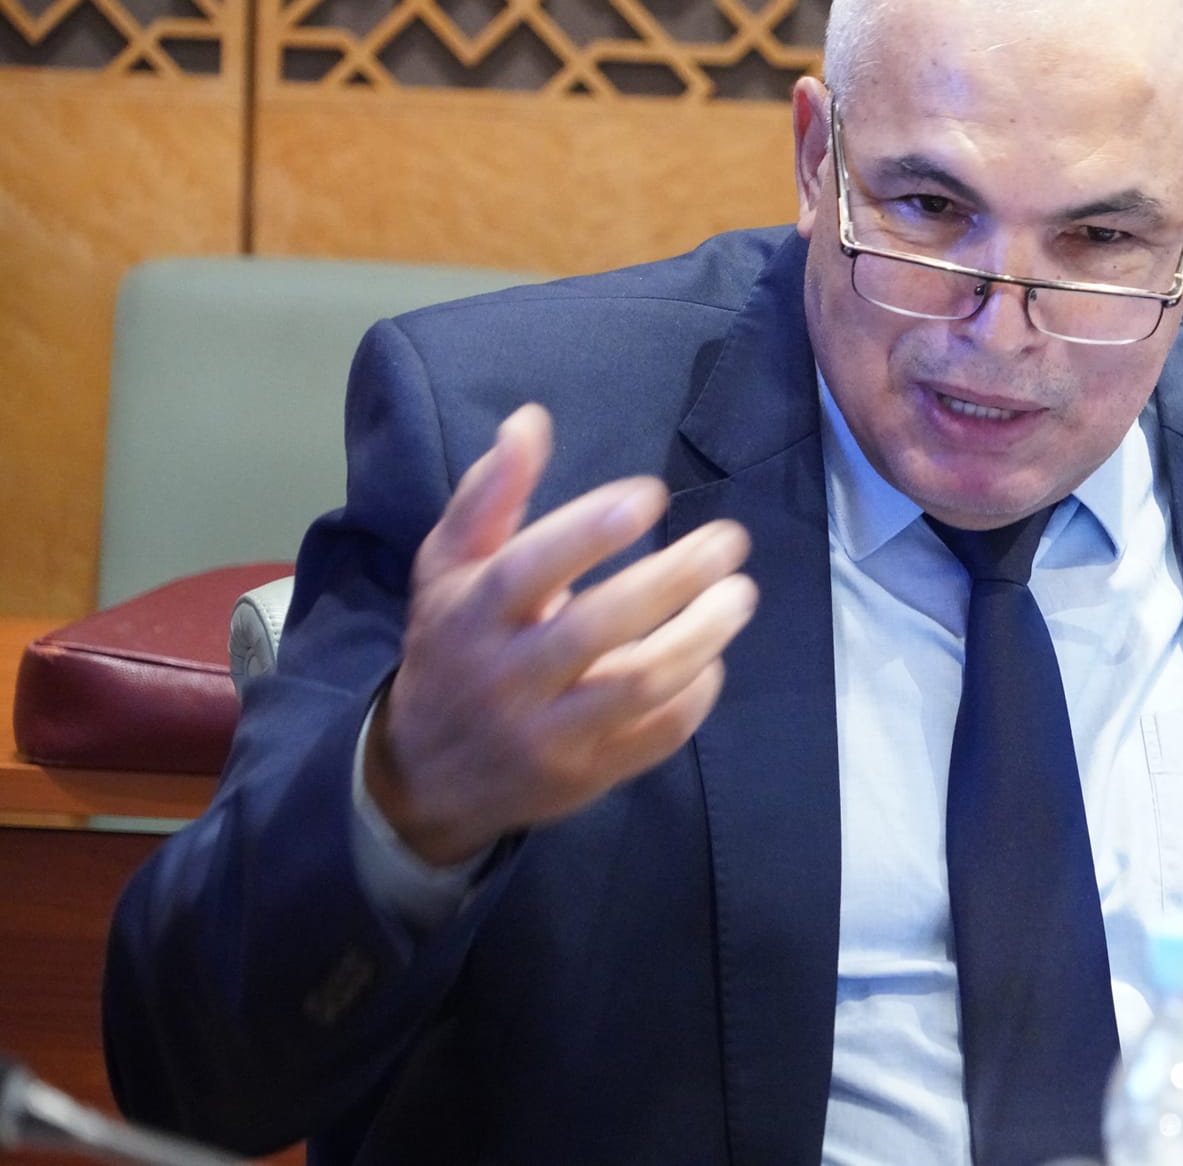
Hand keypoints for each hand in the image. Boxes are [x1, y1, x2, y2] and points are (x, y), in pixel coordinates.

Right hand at [365, 404, 757, 864]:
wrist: (427, 774)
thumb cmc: (453, 646)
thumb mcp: (449, 569)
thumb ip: (489, 496)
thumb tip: (530, 421)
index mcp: (470, 614)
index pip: (527, 568)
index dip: (589, 529)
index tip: (650, 493)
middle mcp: (505, 676)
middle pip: (596, 627)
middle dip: (672, 579)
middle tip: (729, 542)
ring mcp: (547, 733)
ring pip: (637, 686)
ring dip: (701, 636)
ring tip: (740, 595)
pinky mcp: (584, 775)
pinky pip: (654, 737)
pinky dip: (694, 696)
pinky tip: (714, 660)